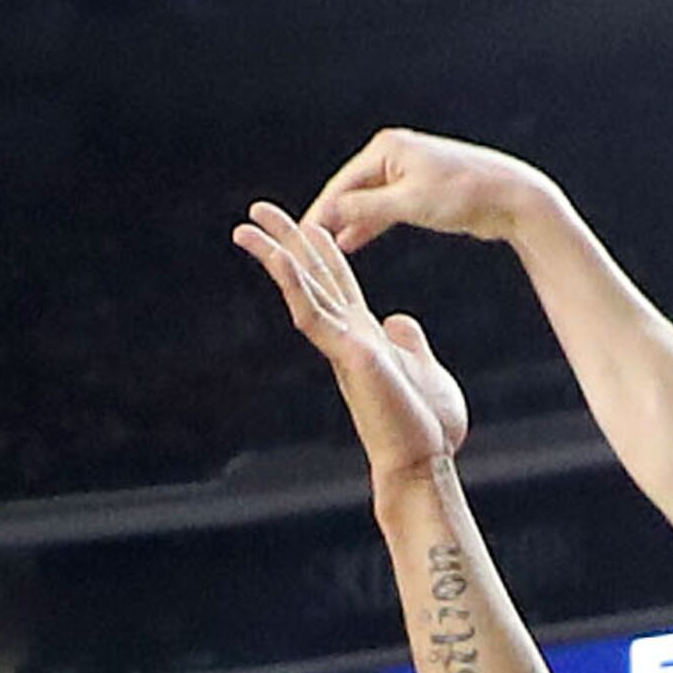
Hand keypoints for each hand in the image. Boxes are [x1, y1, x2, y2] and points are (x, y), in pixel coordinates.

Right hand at [233, 205, 472, 496]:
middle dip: (287, 241)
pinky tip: (280, 259)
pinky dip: (297, 286)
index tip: (308, 222)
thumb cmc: (426, 426)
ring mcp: (343, 345)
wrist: (424, 462)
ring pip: (302, 291)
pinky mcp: (349, 356)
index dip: (323, 250)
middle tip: (258, 209)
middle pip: (312, 278)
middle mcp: (347, 336)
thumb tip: (399, 321)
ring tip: (247, 227)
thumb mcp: (423, 369)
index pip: (338, 282)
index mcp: (365, 335)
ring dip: (276, 256)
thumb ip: (408, 343)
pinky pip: (315, 315)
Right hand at [299, 125, 566, 265]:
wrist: (514, 198)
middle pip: (352, 190)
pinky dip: (371, 224)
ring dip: (349, 223)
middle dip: (330, 217)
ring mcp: (409, 171)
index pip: (343, 184)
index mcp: (388, 149)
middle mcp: (395, 154)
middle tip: (304, 246)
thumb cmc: (466, 196)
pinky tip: (352, 241)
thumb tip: (328, 215)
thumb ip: (367, 210)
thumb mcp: (412, 204)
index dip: (321, 212)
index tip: (300, 237)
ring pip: (369, 201)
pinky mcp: (422, 190)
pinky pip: (387, 208)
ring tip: (323, 248)